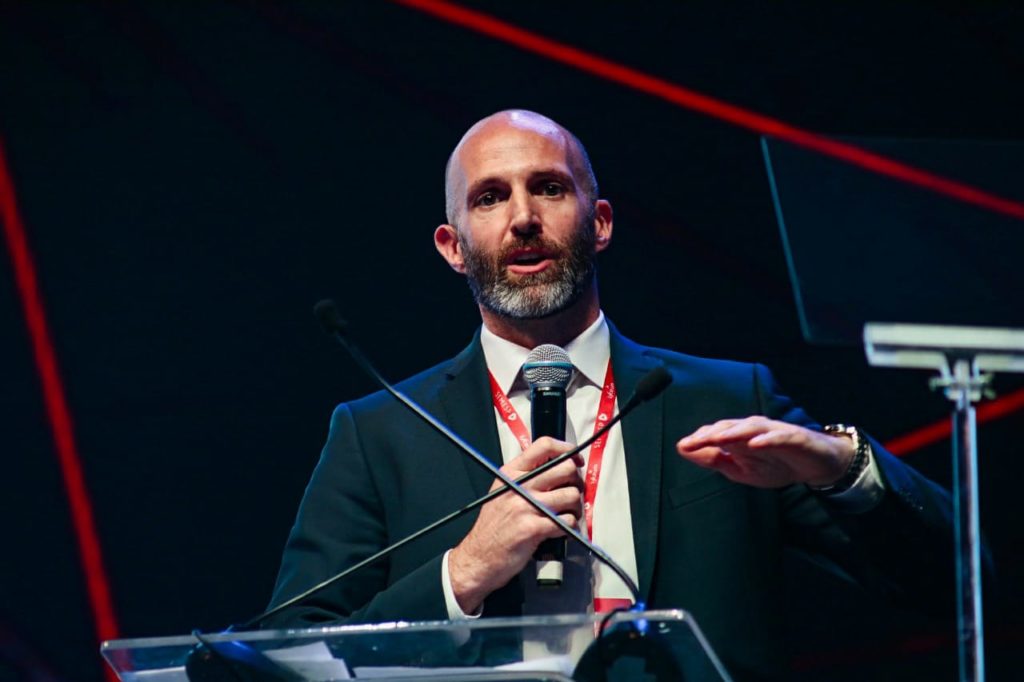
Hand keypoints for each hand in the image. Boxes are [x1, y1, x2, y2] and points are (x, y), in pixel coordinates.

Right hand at [449, 437, 582, 613]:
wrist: (478, 557)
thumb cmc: (493, 526)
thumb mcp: (502, 491)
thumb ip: (525, 477)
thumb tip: (558, 467)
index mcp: (511, 472)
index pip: (544, 446)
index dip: (567, 450)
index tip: (576, 459)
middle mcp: (518, 485)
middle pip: (565, 469)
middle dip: (577, 482)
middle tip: (574, 491)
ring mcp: (525, 506)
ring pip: (571, 496)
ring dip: (576, 508)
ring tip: (567, 515)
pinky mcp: (533, 528)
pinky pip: (567, 521)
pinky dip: (570, 527)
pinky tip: (562, 530)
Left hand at [676, 416, 854, 488]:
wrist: (816, 466)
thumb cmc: (776, 464)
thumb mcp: (741, 470)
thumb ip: (714, 460)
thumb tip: (683, 450)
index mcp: (740, 436)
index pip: (717, 433)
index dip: (700, 439)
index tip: (683, 447)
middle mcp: (755, 429)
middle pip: (730, 427)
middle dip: (711, 434)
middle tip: (693, 442)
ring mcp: (775, 432)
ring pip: (751, 427)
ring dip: (734, 432)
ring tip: (718, 439)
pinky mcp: (795, 438)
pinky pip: (780, 437)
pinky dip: (767, 439)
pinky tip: (755, 444)